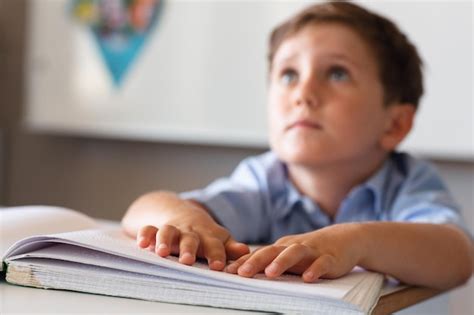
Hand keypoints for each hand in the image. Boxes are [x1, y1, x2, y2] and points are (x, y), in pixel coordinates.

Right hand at [127, 192, 249, 270]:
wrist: (179, 211)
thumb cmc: (203, 233)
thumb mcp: (218, 238)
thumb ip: (230, 248)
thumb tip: (245, 251)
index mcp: (207, 237)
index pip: (214, 246)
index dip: (216, 255)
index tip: (217, 266)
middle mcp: (189, 233)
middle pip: (190, 239)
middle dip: (188, 249)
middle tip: (187, 260)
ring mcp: (172, 229)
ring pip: (168, 232)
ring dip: (164, 241)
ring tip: (161, 252)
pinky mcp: (155, 229)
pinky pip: (148, 229)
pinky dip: (144, 235)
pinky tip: (141, 243)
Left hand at [226, 223, 365, 281]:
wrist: (344, 238)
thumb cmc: (311, 251)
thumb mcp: (290, 255)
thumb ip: (271, 262)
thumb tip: (244, 272)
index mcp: (282, 247)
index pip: (259, 254)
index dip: (243, 263)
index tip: (227, 272)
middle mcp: (294, 246)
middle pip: (272, 251)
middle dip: (255, 262)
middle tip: (240, 273)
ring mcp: (312, 250)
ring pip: (295, 253)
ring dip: (282, 262)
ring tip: (270, 273)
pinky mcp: (330, 257)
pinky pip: (321, 263)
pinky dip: (315, 270)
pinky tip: (308, 278)